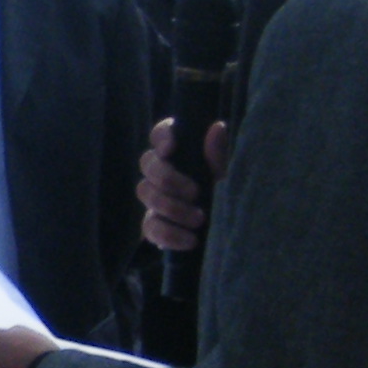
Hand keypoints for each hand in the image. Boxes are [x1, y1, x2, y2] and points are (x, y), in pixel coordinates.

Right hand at [139, 116, 227, 255]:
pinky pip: (149, 227)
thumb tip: (217, 127)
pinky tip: (190, 240)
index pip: (160, 134)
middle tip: (195, 192)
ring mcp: (152, 198)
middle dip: (168, 178)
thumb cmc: (219, 195)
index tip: (171, 147)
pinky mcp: (152, 225)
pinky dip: (170, 234)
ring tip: (199, 219)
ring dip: (171, 207)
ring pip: (145, 193)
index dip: (161, 137)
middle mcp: (159, 172)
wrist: (221, 234)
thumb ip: (216, 155)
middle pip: (147, 163)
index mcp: (177, 154)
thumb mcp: (222, 175)